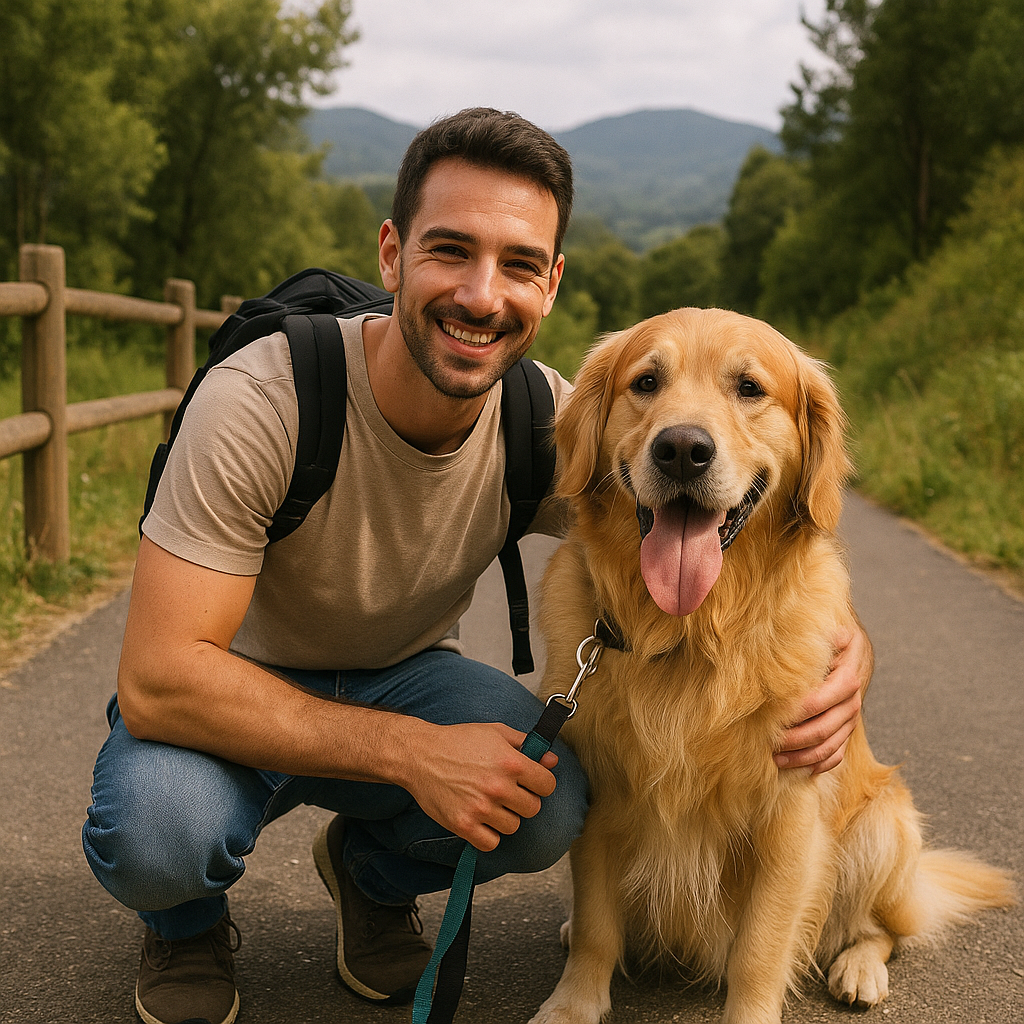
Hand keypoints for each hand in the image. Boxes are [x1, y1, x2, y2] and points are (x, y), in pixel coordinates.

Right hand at [403, 721, 558, 852]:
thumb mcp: (495, 732)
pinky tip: (479, 819)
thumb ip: (526, 744)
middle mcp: (499, 787)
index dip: (540, 783)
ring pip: (513, 826)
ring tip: (488, 802)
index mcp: (511, 762)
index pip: (548, 785)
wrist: (420, 754)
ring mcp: (481, 808)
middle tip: (505, 791)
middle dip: (522, 800)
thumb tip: (551, 760)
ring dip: (504, 817)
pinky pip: (491, 843)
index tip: (529, 781)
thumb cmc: (458, 741)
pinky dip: (487, 835)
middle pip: (533, 808)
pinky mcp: (464, 825)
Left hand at [774, 622, 871, 773]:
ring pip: (829, 746)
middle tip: (767, 744)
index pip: (818, 701)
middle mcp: (852, 702)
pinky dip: (819, 764)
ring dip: (802, 757)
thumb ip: (819, 636)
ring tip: (776, 760)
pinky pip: (837, 755)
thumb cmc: (832, 639)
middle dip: (793, 740)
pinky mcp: (848, 731)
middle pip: (822, 729)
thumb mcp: (829, 631)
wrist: (854, 650)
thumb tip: (809, 635)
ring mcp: (851, 719)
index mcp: (847, 677)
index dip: (794, 713)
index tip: (770, 718)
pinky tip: (799, 769)